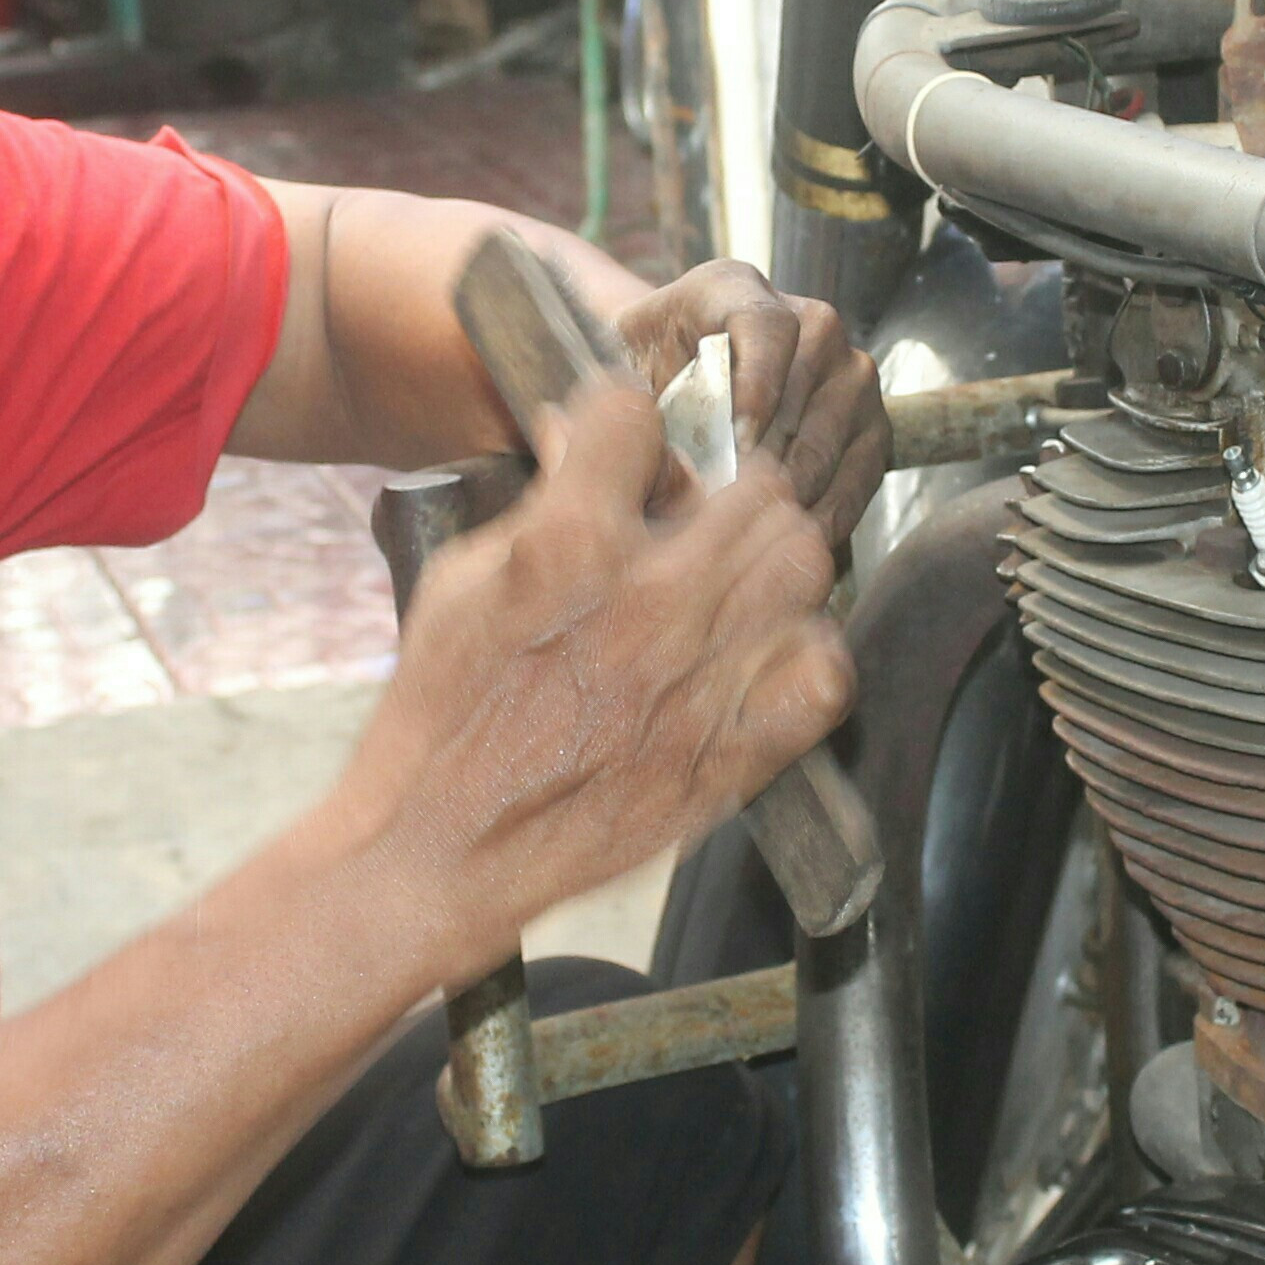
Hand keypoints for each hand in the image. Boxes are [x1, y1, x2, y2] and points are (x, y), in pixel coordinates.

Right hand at [336, 384, 852, 972]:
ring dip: (775, 555)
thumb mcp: (460, 582)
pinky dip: (807, 653)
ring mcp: (700, 681)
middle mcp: (649, 603)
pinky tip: (765, 651)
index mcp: (569, 546)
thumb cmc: (441, 715)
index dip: (627, 426)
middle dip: (724, 486)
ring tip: (739, 577)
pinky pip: (824, 675)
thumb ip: (534, 504)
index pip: (639, 416)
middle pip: (754, 484)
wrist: (441, 847)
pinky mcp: (731, 756)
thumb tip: (579, 436)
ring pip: (804, 561)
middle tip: (698, 517)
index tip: (626, 454)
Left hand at [613, 260, 890, 542]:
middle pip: (809, 386)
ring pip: (836, 435)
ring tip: (755, 527)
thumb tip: (673, 463)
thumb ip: (639, 404)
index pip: (768, 325)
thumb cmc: (640, 381)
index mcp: (733, 288)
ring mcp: (848, 371)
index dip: (758, 385)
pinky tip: (790, 536)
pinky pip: (863, 472)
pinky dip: (829, 510)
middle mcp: (809, 321)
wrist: (667, 385)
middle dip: (769, 457)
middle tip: (735, 509)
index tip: (737, 441)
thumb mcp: (622, 379)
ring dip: (795, 489)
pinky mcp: (871, 422)